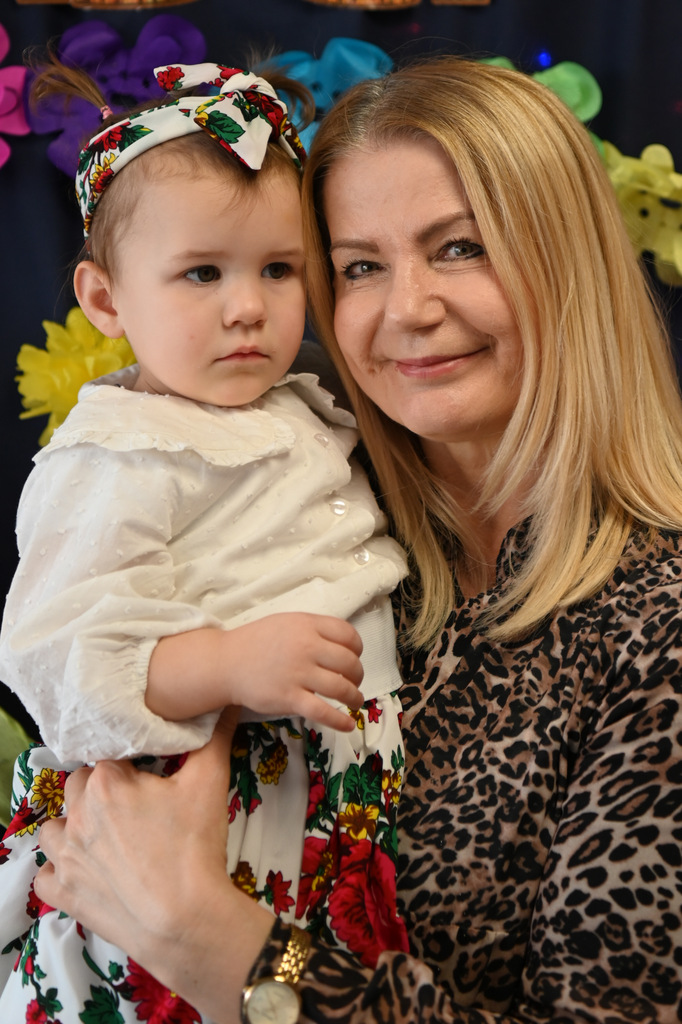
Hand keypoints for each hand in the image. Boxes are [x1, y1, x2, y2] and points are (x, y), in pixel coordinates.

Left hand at [35, 708, 273, 1022]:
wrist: (185, 920)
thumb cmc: (194, 849)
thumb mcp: (209, 782)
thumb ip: (213, 737)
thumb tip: (225, 704)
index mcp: (107, 782)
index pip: (109, 755)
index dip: (130, 763)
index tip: (147, 775)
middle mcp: (78, 814)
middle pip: (79, 785)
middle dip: (101, 790)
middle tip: (134, 805)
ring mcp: (65, 856)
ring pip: (54, 827)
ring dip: (73, 826)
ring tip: (106, 835)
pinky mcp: (63, 893)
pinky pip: (45, 874)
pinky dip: (60, 870)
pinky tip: (87, 869)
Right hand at [221, 613, 363, 730]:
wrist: (225, 663)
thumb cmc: (256, 642)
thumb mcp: (286, 623)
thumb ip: (313, 630)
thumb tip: (342, 644)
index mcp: (307, 625)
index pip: (348, 635)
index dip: (358, 649)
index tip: (355, 658)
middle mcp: (306, 647)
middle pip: (349, 663)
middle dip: (358, 676)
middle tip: (354, 682)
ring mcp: (297, 673)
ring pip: (341, 688)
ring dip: (354, 697)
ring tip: (355, 701)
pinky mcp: (289, 698)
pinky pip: (322, 712)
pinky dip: (340, 720)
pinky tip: (348, 725)